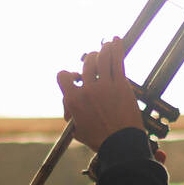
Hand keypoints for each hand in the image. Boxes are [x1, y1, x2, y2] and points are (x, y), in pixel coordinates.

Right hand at [56, 36, 144, 151]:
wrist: (121, 144)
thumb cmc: (99, 140)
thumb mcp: (77, 130)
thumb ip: (70, 113)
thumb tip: (69, 102)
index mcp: (73, 100)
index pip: (62, 76)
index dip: (67, 74)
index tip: (74, 76)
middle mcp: (87, 90)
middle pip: (86, 64)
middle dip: (90, 59)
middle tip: (94, 60)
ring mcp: (105, 86)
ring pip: (102, 58)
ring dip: (103, 50)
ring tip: (106, 46)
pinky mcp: (120, 85)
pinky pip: (117, 61)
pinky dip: (117, 48)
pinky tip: (117, 40)